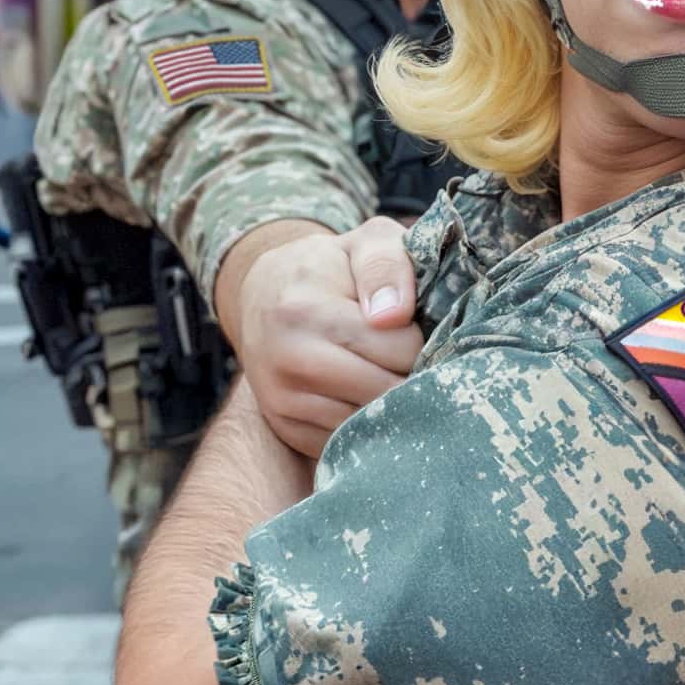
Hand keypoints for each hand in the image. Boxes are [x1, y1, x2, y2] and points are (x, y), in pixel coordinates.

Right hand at [220, 221, 422, 459]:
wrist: (264, 294)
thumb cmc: (330, 267)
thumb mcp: (365, 242)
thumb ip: (387, 265)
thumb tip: (394, 315)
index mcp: (306, 311)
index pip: (399, 348)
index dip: (419, 338)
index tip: (413, 325)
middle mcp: (288, 362)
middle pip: (386, 392)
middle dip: (411, 375)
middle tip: (411, 355)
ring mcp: (282, 401)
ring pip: (369, 424)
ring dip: (392, 404)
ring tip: (388, 371)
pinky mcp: (286, 429)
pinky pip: (348, 443)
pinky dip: (367, 425)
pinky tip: (366, 394)